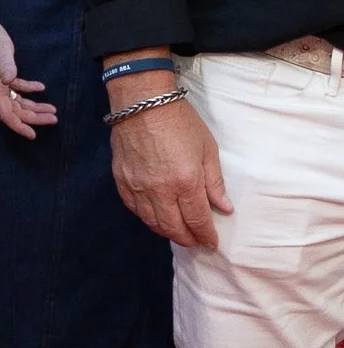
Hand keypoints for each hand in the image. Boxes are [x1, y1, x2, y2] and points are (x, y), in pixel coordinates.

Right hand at [0, 7, 54, 140]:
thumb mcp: (0, 47)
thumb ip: (7, 64)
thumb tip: (10, 80)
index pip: (7, 114)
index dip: (20, 126)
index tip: (33, 135)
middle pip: (15, 111)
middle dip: (34, 117)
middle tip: (54, 118)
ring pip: (16, 102)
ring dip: (33, 107)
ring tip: (51, 109)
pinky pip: (14, 90)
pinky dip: (27, 91)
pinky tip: (40, 88)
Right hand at [109, 91, 230, 249]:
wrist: (143, 103)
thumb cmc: (180, 122)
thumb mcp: (207, 149)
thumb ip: (214, 182)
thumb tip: (224, 208)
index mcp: (186, 182)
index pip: (197, 220)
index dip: (206, 236)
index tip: (212, 243)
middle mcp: (160, 190)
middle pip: (174, 228)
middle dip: (187, 239)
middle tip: (196, 242)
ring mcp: (139, 187)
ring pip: (152, 223)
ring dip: (167, 232)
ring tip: (178, 233)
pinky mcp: (122, 181)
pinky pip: (135, 209)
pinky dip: (147, 218)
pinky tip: (156, 217)